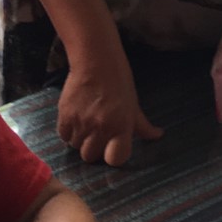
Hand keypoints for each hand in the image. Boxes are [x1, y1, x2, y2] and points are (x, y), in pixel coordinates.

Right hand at [57, 51, 162, 165]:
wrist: (95, 62)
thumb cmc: (119, 82)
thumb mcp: (134, 104)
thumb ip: (143, 126)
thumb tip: (158, 135)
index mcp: (121, 126)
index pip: (116, 159)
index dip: (114, 156)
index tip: (113, 148)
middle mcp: (101, 128)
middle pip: (91, 157)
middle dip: (95, 149)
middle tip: (98, 135)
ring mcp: (82, 123)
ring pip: (76, 147)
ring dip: (81, 140)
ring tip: (86, 124)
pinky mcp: (65, 116)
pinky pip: (63, 137)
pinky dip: (68, 132)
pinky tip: (76, 120)